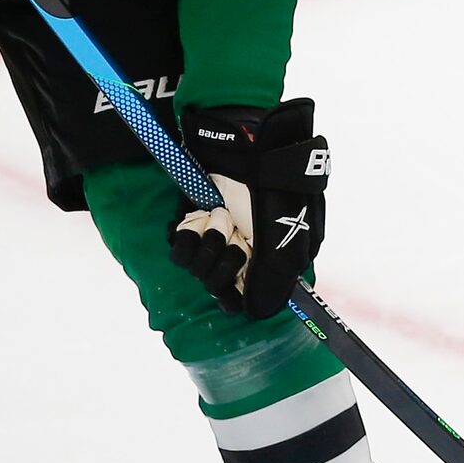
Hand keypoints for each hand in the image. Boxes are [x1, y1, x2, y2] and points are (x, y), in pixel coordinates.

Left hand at [169, 100, 328, 319]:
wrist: (243, 149)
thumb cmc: (272, 191)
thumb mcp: (283, 239)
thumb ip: (273, 280)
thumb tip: (255, 313)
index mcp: (269, 257)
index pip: (248, 295)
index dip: (239, 292)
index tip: (239, 284)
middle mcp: (242, 251)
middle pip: (221, 286)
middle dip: (227, 262)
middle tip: (238, 236)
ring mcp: (215, 238)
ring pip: (200, 271)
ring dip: (211, 243)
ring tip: (223, 217)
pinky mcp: (190, 225)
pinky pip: (180, 253)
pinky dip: (189, 238)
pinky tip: (202, 218)